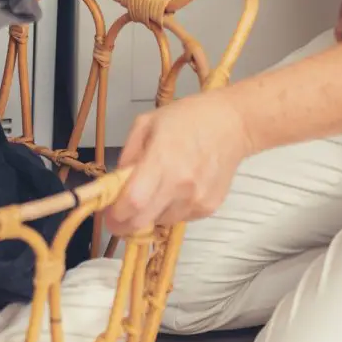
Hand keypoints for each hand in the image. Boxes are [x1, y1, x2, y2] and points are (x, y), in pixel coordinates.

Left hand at [106, 93, 253, 235]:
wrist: (233, 124)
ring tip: (157, 190)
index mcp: (162, 160)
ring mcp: (197, 199)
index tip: (107, 215)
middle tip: (119, 216)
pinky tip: (177, 189)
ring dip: (150, 214)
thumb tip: (115, 184)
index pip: (133, 201)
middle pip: (144, 221)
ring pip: (161, 222)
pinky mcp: (209, 208)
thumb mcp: (147, 124)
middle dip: (126, 223)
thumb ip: (128, 156)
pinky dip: (170, 210)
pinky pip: (179, 218)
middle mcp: (180, 185)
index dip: (116, 214)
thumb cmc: (188, 118)